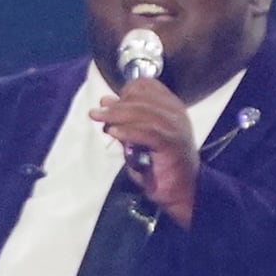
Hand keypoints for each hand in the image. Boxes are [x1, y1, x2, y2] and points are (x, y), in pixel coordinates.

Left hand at [96, 79, 198, 225]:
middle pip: (142, 98)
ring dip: (117, 116)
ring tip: (101, 121)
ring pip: (143, 113)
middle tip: (96, 113)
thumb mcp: (137, 138)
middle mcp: (175, 113)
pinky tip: (114, 133)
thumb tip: (105, 101)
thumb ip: (125, 121)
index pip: (148, 85)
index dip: (126, 91)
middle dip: (115, 105)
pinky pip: (147, 132)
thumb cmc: (158, 164)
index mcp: (170, 106)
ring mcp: (176, 127)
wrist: (179, 190)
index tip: (109, 102)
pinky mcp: (172, 143)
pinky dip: (128, 131)